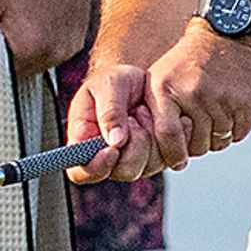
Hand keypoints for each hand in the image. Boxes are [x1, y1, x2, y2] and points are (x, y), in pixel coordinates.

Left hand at [0, 0, 96, 79]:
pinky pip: (51, 54)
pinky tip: (35, 23)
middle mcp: (53, 55)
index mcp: (30, 47)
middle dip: (3, 58)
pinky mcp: (76, 43)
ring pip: (35, 64)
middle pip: (18, 72)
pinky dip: (39, 45)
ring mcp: (67, 50)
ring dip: (22, 52)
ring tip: (18, 23)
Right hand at [65, 61, 168, 182]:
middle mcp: (105, 156)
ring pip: (146, 168)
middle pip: (121, 171)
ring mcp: (130, 159)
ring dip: (151, 138)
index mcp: (83, 141)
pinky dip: (170, 139)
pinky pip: (165, 160)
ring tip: (145, 111)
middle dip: (135, 144)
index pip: (80, 172)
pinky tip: (163, 118)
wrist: (142, 78)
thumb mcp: (108, 85)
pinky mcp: (152, 158)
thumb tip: (113, 142)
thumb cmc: (115, 80)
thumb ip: (109, 112)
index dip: (96, 167)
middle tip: (134, 116)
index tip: (113, 149)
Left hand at [146, 21, 250, 165]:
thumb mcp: (159, 78)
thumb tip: (148, 149)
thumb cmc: (188, 62)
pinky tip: (229, 115)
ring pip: (219, 141)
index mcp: (166, 89)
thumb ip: (153, 111)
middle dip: (197, 145)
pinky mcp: (245, 102)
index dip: (173, 154)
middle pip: (196, 144)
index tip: (178, 162)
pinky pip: (239, 133)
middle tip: (198, 133)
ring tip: (213, 120)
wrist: (227, 36)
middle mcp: (193, 94)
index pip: (167, 135)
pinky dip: (234, 131)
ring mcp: (221, 98)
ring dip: (216, 138)